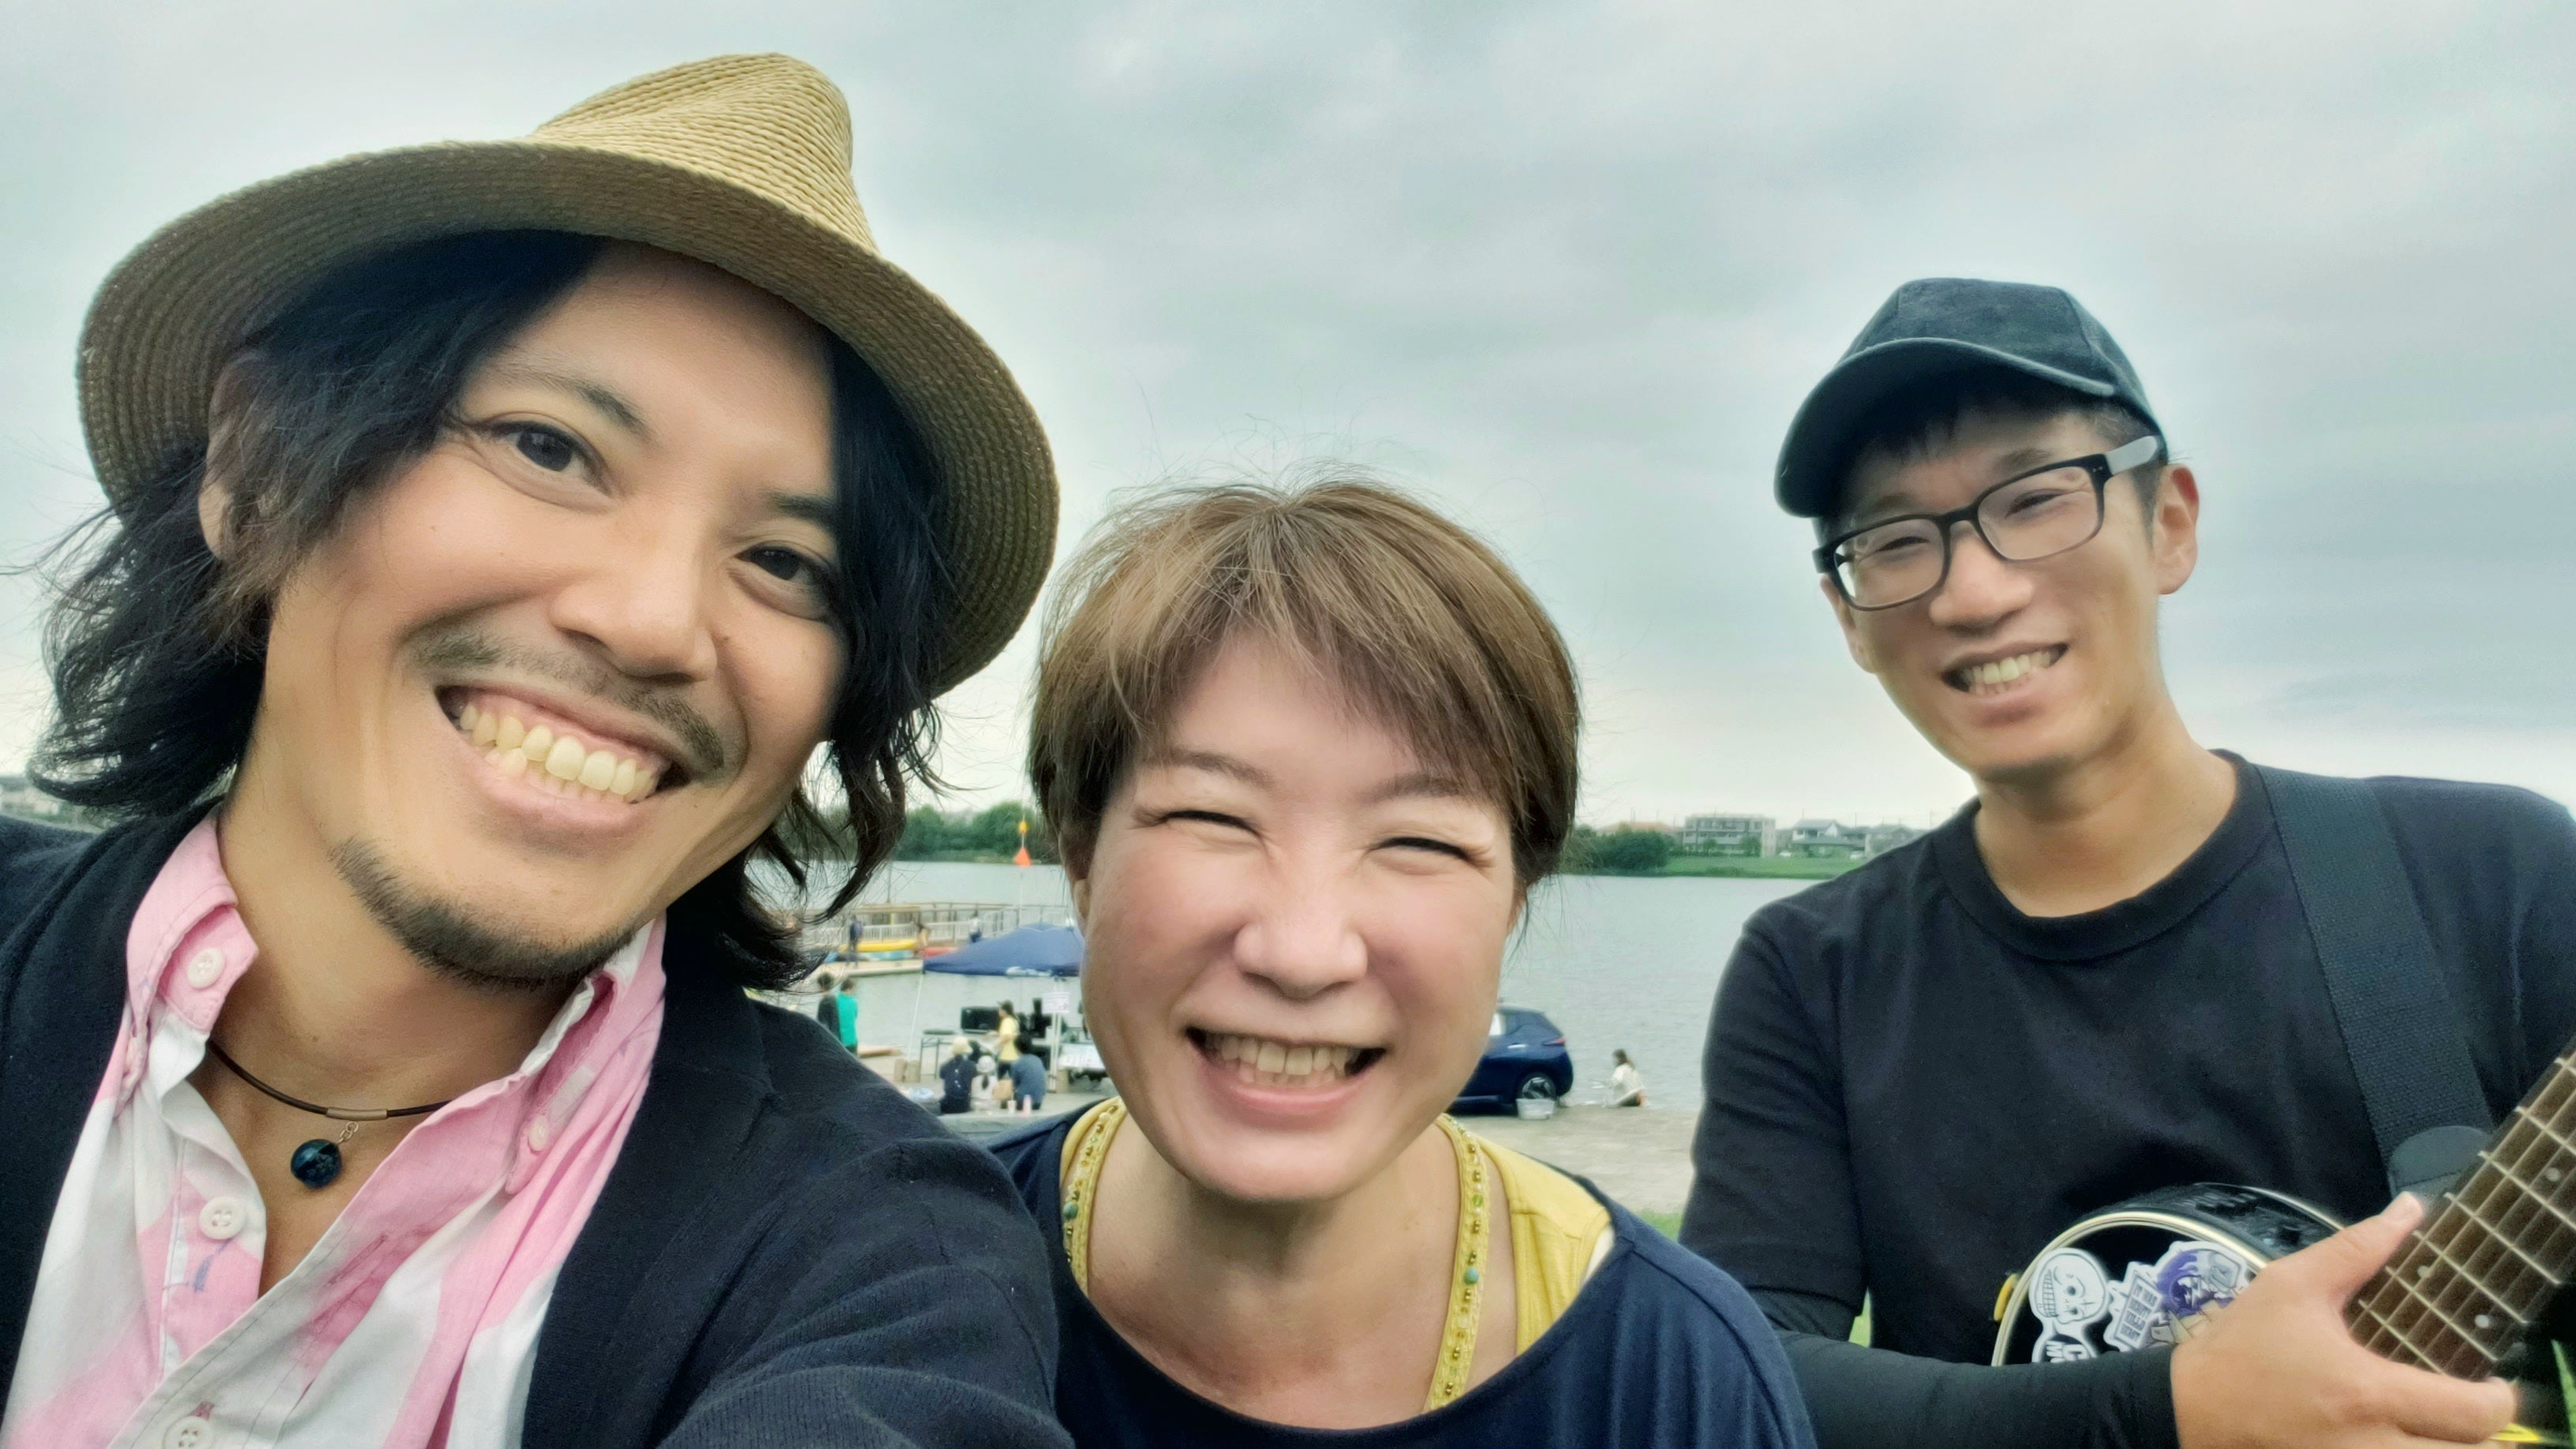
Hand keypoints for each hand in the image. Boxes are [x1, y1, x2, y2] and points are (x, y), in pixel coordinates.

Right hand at [2171, 1194, 2517, 1446]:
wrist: (2188, 1409)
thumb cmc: (2243, 1346)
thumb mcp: (2292, 1284)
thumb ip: (2357, 1248)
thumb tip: (2411, 1208)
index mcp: (2367, 1392)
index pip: (2473, 1415)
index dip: (2498, 1399)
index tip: (2491, 1383)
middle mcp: (2371, 1446)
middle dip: (2484, 1438)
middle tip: (2469, 1413)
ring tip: (2442, 1430)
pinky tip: (2405, 1441)